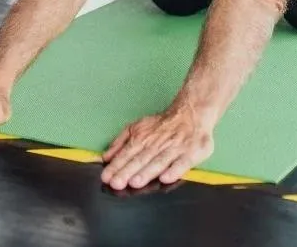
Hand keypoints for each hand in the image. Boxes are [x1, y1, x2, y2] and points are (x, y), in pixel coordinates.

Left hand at [100, 107, 214, 189]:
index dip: (116, 166)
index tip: (106, 177)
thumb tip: (106, 157)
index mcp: (142, 137)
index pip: (127, 153)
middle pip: (140, 160)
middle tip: (116, 183)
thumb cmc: (161, 125)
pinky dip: (174, 171)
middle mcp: (157, 144)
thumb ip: (120, 142)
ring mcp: (174, 149)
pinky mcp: (191, 154)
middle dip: (127, 172)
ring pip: (158, 162)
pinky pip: (182, 163)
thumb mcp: (136, 127)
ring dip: (146, 172)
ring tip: (135, 183)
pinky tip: (165, 178)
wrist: (191, 113)